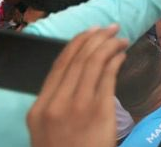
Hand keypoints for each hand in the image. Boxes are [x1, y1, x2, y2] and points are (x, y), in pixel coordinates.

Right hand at [26, 26, 126, 146]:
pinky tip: (122, 55)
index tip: (90, 32)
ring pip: (93, 62)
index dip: (76, 43)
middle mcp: (55, 104)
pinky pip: (108, 76)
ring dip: (109, 45)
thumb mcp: (48, 133)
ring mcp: (77, 107)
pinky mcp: (99, 111)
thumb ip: (56, 106)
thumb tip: (75, 75)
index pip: (58, 65)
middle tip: (110, 28)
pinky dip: (115, 60)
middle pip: (77, 59)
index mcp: (39, 109)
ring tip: (120, 39)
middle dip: (96, 38)